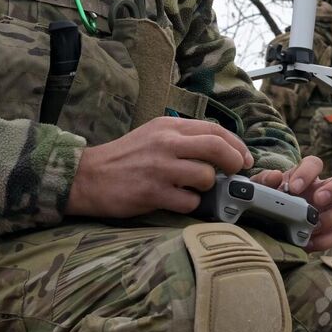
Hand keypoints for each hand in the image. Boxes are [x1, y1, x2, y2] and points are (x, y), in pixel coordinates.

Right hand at [69, 117, 253, 218]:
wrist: (87, 176)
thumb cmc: (125, 158)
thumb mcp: (154, 135)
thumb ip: (184, 139)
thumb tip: (222, 150)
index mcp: (169, 127)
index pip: (215, 130)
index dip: (237, 145)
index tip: (244, 159)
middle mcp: (166, 144)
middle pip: (216, 148)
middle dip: (234, 162)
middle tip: (236, 173)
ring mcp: (159, 168)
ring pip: (205, 176)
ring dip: (208, 186)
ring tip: (195, 189)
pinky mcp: (152, 193)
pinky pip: (188, 201)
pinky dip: (191, 205)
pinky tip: (179, 201)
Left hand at [254, 156, 331, 253]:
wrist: (262, 232)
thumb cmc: (265, 205)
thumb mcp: (259, 192)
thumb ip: (263, 181)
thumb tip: (274, 176)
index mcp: (305, 177)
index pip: (315, 164)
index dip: (308, 172)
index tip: (294, 187)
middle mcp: (322, 192)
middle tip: (317, 200)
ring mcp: (328, 212)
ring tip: (314, 224)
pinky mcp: (327, 234)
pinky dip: (324, 240)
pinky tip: (308, 242)